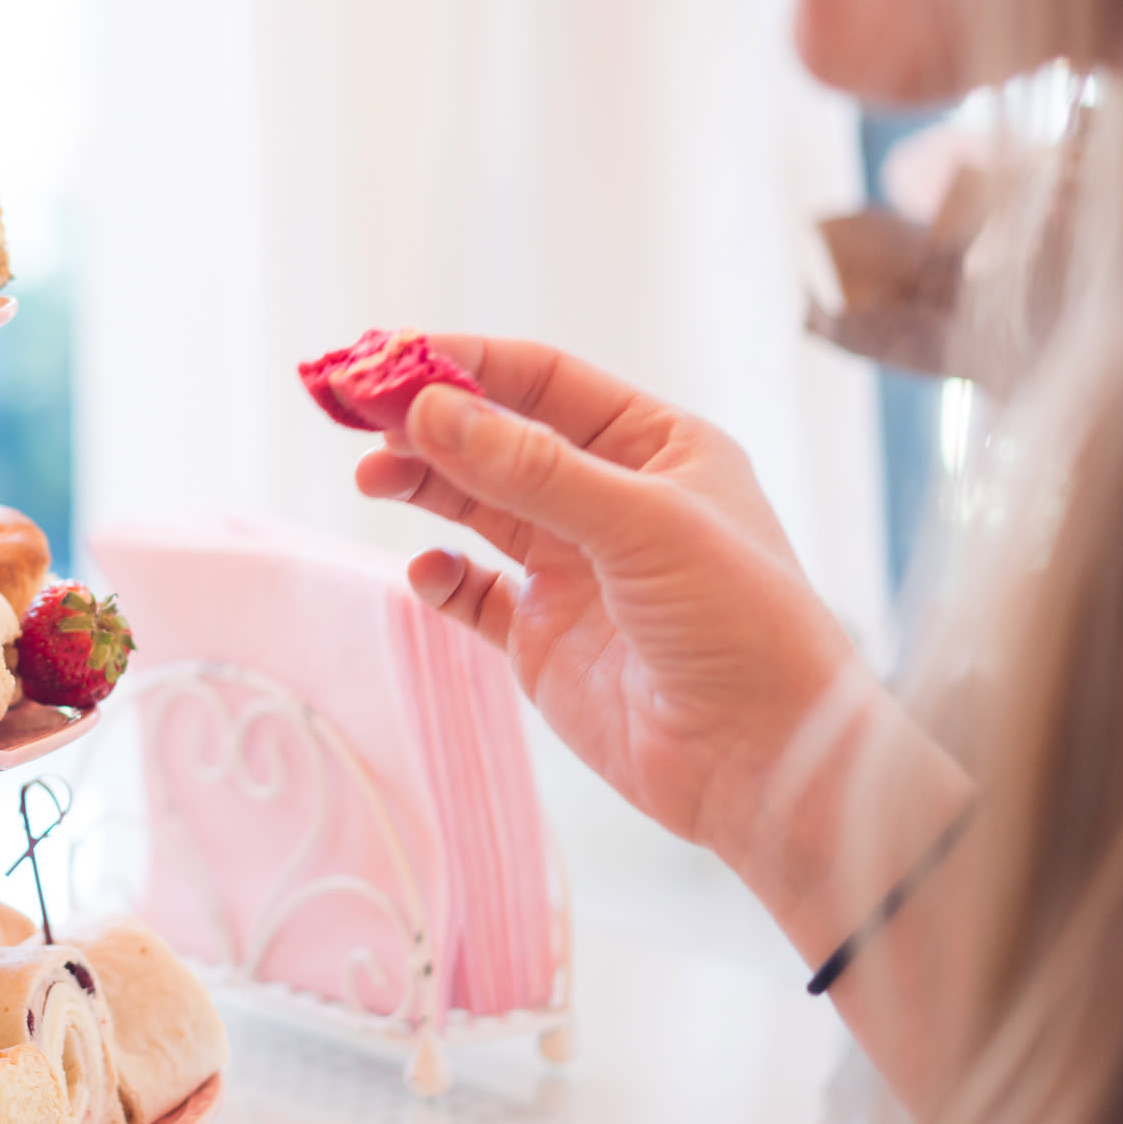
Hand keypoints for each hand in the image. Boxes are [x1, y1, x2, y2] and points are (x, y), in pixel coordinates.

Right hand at [352, 336, 866, 868]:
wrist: (766, 764)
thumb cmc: (742, 624)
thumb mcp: (642, 525)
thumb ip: (531, 469)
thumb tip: (428, 411)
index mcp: (657, 448)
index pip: (545, 382)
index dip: (465, 365)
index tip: (387, 359)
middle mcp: (612, 500)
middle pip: (497, 439)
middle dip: (427, 423)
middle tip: (355, 413)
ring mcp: (575, 570)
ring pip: (477, 507)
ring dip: (423, 486)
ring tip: (372, 478)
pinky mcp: (545, 639)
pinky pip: (473, 593)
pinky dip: (441, 578)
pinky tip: (429, 573)